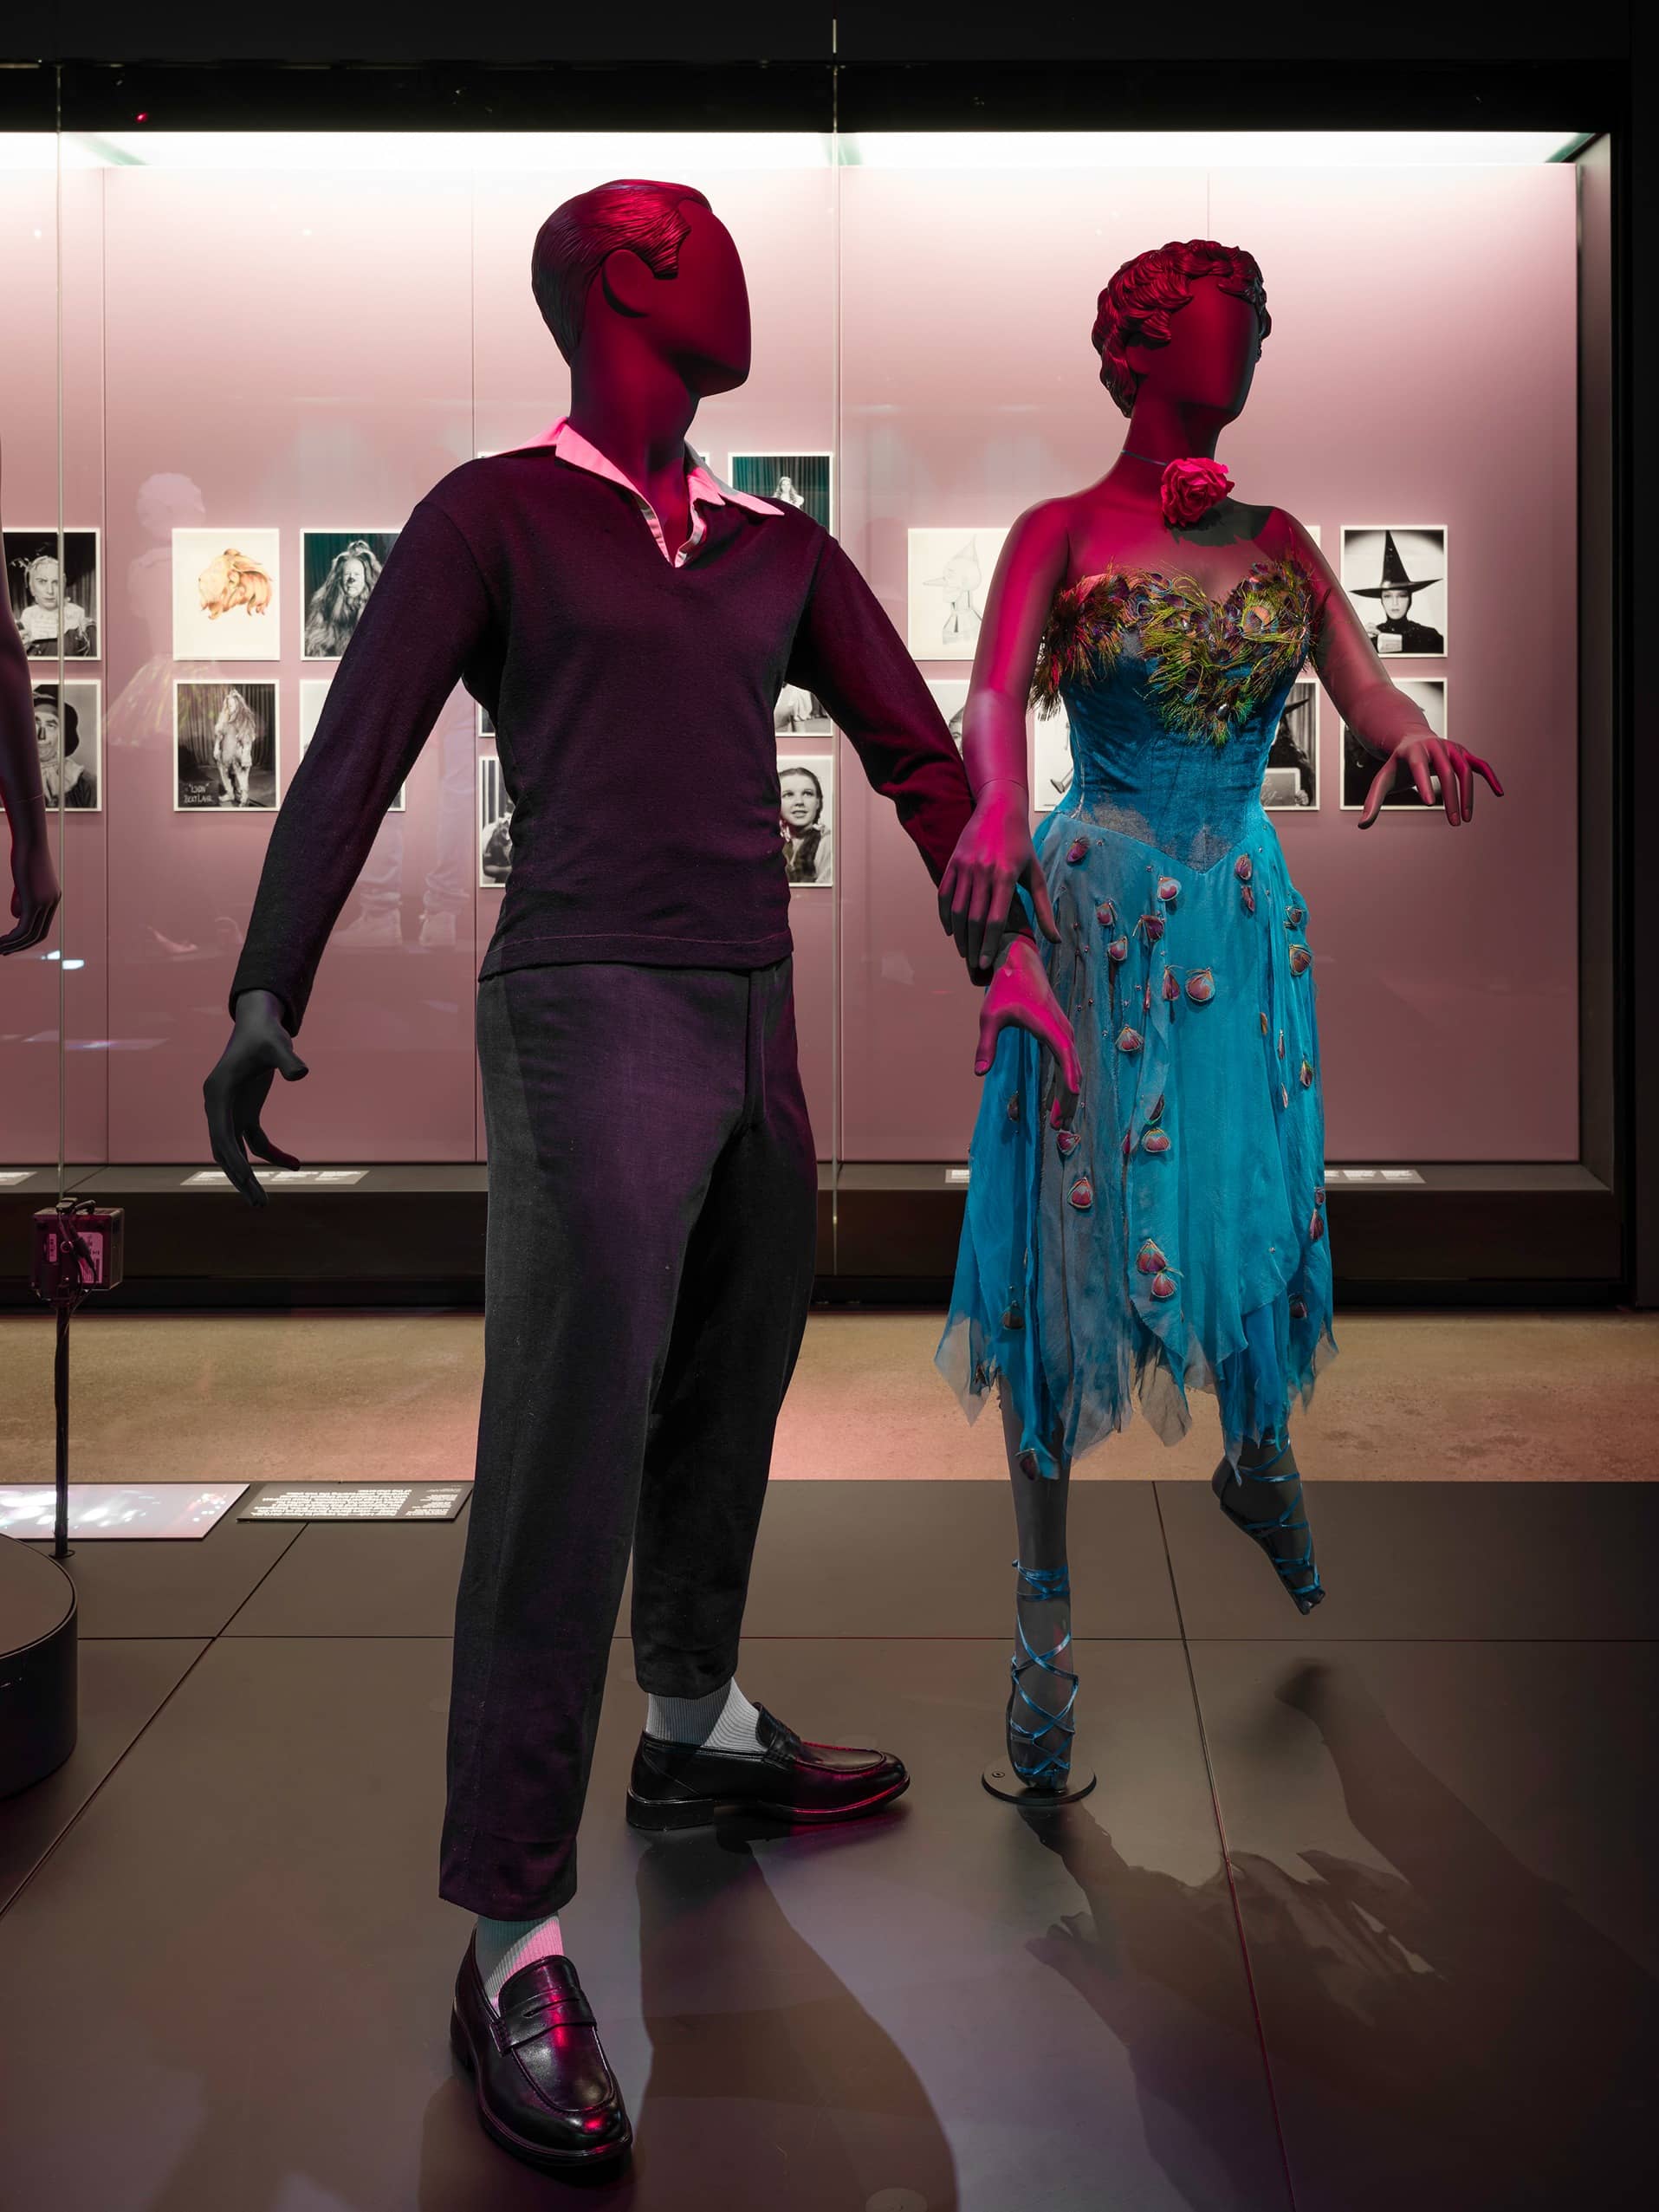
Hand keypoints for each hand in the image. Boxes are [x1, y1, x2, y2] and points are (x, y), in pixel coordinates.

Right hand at [1, 831, 59, 955]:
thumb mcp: (23, 882)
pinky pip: (23, 928)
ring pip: (30, 934)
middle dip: (21, 946)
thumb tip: (17, 917)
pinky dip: (12, 938)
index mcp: (52, 899)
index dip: (27, 938)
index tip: (11, 943)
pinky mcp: (35, 902)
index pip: (42, 926)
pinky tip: (1, 941)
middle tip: (4, 951)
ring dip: (13, 944)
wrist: (29, 842)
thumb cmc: (24, 857)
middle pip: (39, 935)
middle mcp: (52, 904)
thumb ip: (22, 900)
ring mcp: (45, 904)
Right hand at [201, 989, 308, 1206]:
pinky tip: (295, 1164)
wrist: (259, 1024)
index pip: (220, 1135)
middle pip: (224, 1150)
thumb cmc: (266, 1033)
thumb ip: (287, 1059)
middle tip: (259, 1204)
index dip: (233, 1160)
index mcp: (217, 1093)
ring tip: (264, 1202)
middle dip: (240, 1178)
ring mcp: (229, 1111)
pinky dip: (272, 1154)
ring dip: (249, 1175)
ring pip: (235, 1151)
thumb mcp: (278, 1045)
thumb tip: (301, 1074)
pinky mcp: (244, 1112)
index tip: (247, 1180)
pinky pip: (255, 1141)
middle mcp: (217, 1105)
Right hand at [938, 782, 1059, 974]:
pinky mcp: (953, 862)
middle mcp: (983, 871)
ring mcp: (965, 866)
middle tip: (973, 964)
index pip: (994, 918)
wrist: (999, 810)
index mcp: (1006, 876)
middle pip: (974, 918)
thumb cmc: (1021, 845)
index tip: (986, 962)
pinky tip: (951, 931)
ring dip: (958, 934)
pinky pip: (944, 895)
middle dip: (973, 945)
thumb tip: (1055, 940)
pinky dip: (945, 915)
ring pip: (957, 909)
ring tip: (964, 951)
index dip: (989, 943)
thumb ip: (1044, 908)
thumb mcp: (1036, 874)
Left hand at [974, 935, 1081, 1124]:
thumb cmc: (1004, 987)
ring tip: (1059, 1120)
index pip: (1064, 1056)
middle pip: (1072, 1067)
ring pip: (1072, 1065)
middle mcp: (1061, 1028)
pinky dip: (1066, 1080)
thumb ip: (986, 1045)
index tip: (1070, 1099)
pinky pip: (1068, 1060)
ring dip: (1067, 1092)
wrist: (1020, 962)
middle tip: (1057, 1126)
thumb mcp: (989, 1016)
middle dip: (1067, 1098)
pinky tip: (1058, 1098)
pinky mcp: (1061, 1032)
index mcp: (1048, 1025)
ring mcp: (1063, 1030)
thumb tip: (979, 1073)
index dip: (1068, 1079)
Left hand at [1358, 731, 1502, 828]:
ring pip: (1465, 772)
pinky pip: (1481, 766)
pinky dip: (1490, 778)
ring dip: (1468, 796)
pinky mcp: (1464, 754)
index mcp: (1413, 751)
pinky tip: (1499, 793)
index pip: (1419, 767)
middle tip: (1453, 824)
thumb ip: (1372, 802)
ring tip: (1465, 820)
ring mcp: (1452, 749)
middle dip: (1450, 799)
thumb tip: (1361, 826)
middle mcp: (1435, 747)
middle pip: (1447, 773)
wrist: (1411, 740)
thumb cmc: (1396, 765)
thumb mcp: (1382, 780)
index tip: (1428, 804)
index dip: (1423, 783)